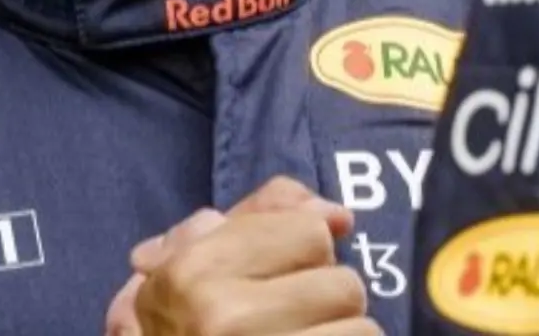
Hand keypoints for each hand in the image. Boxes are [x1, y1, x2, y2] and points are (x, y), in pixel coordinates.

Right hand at [104, 177, 378, 335]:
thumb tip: (338, 215)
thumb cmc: (177, 327)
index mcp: (195, 270)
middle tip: (288, 325)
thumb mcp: (193, 261)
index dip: (301, 256)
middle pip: (344, 284)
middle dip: (325, 304)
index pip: (312, 232)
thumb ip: (261, 215)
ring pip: (362, 331)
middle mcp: (223, 316)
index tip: (272, 284)